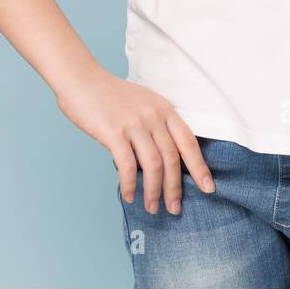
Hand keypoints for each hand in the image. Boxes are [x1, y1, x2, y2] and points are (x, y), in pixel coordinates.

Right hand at [56, 67, 214, 215]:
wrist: (81, 79)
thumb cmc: (109, 95)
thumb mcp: (142, 104)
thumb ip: (154, 127)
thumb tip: (159, 163)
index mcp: (164, 109)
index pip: (189, 142)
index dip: (200, 167)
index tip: (208, 188)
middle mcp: (153, 116)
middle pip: (172, 158)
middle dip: (175, 188)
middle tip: (175, 209)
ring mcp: (134, 124)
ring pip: (153, 165)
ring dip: (154, 191)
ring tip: (152, 208)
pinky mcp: (114, 132)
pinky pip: (127, 165)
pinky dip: (130, 184)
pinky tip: (129, 195)